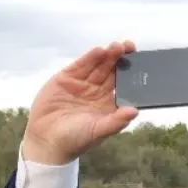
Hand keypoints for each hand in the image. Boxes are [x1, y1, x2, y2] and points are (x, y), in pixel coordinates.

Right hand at [22, 40, 139, 165]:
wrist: (46, 140)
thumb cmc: (75, 140)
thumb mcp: (98, 131)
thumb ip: (116, 121)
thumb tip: (135, 111)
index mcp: (108, 104)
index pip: (123, 85)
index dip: (131, 74)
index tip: (141, 64)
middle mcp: (97, 91)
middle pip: (112, 71)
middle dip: (121, 59)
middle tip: (129, 47)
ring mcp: (82, 84)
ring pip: (98, 66)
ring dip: (108, 55)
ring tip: (117, 47)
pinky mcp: (66, 78)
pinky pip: (81, 65)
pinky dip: (90, 58)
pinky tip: (99, 51)